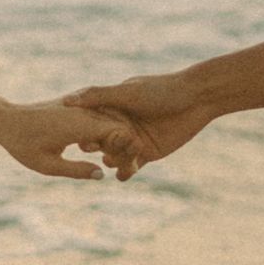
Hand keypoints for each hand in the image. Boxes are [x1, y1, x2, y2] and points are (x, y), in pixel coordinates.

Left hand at [0, 99, 142, 179]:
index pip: (120, 132)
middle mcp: (84, 111)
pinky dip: (106, 130)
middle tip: (122, 166)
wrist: (6, 119)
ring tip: (112, 159)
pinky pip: (100, 115)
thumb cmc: (23, 144)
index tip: (122, 166)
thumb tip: (101, 175)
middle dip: (126, 144)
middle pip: (121, 123)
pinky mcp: (76, 106)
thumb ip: (76, 170)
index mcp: (80, 124)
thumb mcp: (48, 165)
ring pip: (112, 117)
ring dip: (117, 136)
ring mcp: (81, 107)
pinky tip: (99, 148)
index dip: (127, 149)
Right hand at [64, 72, 214, 180]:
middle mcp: (119, 125)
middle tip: (99, 152)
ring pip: (114, 156)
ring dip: (112, 161)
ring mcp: (133, 140)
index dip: (82, 133)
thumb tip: (67, 100)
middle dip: (98, 149)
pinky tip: (125, 174)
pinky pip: (132, 166)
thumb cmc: (161, 90)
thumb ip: (98, 97)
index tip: (81, 140)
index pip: (89, 123)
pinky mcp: (148, 153)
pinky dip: (126, 172)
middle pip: (100, 143)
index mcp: (111, 108)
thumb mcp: (127, 92)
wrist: (196, 99)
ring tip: (113, 162)